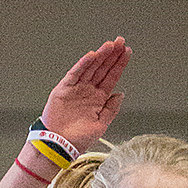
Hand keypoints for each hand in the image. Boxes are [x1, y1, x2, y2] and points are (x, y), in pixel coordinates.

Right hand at [39, 37, 131, 152]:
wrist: (59, 145)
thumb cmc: (78, 138)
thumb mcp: (101, 125)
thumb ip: (111, 109)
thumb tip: (121, 94)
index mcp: (99, 99)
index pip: (112, 77)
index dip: (119, 64)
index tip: (128, 52)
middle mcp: (88, 90)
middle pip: (103, 68)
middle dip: (112, 55)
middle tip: (121, 42)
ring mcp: (77, 88)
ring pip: (91, 67)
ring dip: (100, 55)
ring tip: (110, 45)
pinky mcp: (64, 88)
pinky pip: (75, 73)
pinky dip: (83, 64)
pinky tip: (92, 55)